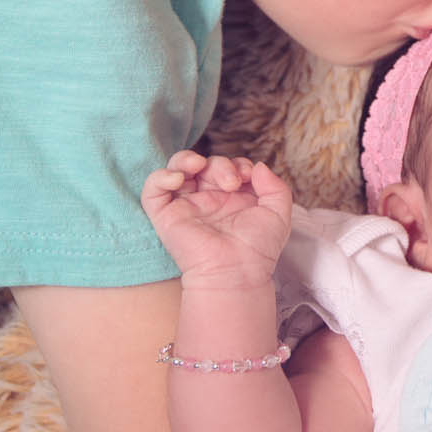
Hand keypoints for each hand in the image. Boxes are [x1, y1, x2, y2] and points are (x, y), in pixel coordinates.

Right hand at [141, 151, 292, 287]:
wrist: (237, 272)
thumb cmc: (257, 250)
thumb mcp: (278, 214)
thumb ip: (275, 186)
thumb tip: (258, 166)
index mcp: (231, 200)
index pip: (228, 168)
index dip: (237, 164)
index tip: (248, 176)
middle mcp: (207, 201)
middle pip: (205, 165)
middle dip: (220, 165)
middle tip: (231, 183)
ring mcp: (186, 207)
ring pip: (175, 170)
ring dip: (186, 159)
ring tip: (199, 165)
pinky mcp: (166, 216)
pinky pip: (152, 190)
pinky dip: (160, 176)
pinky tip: (178, 178)